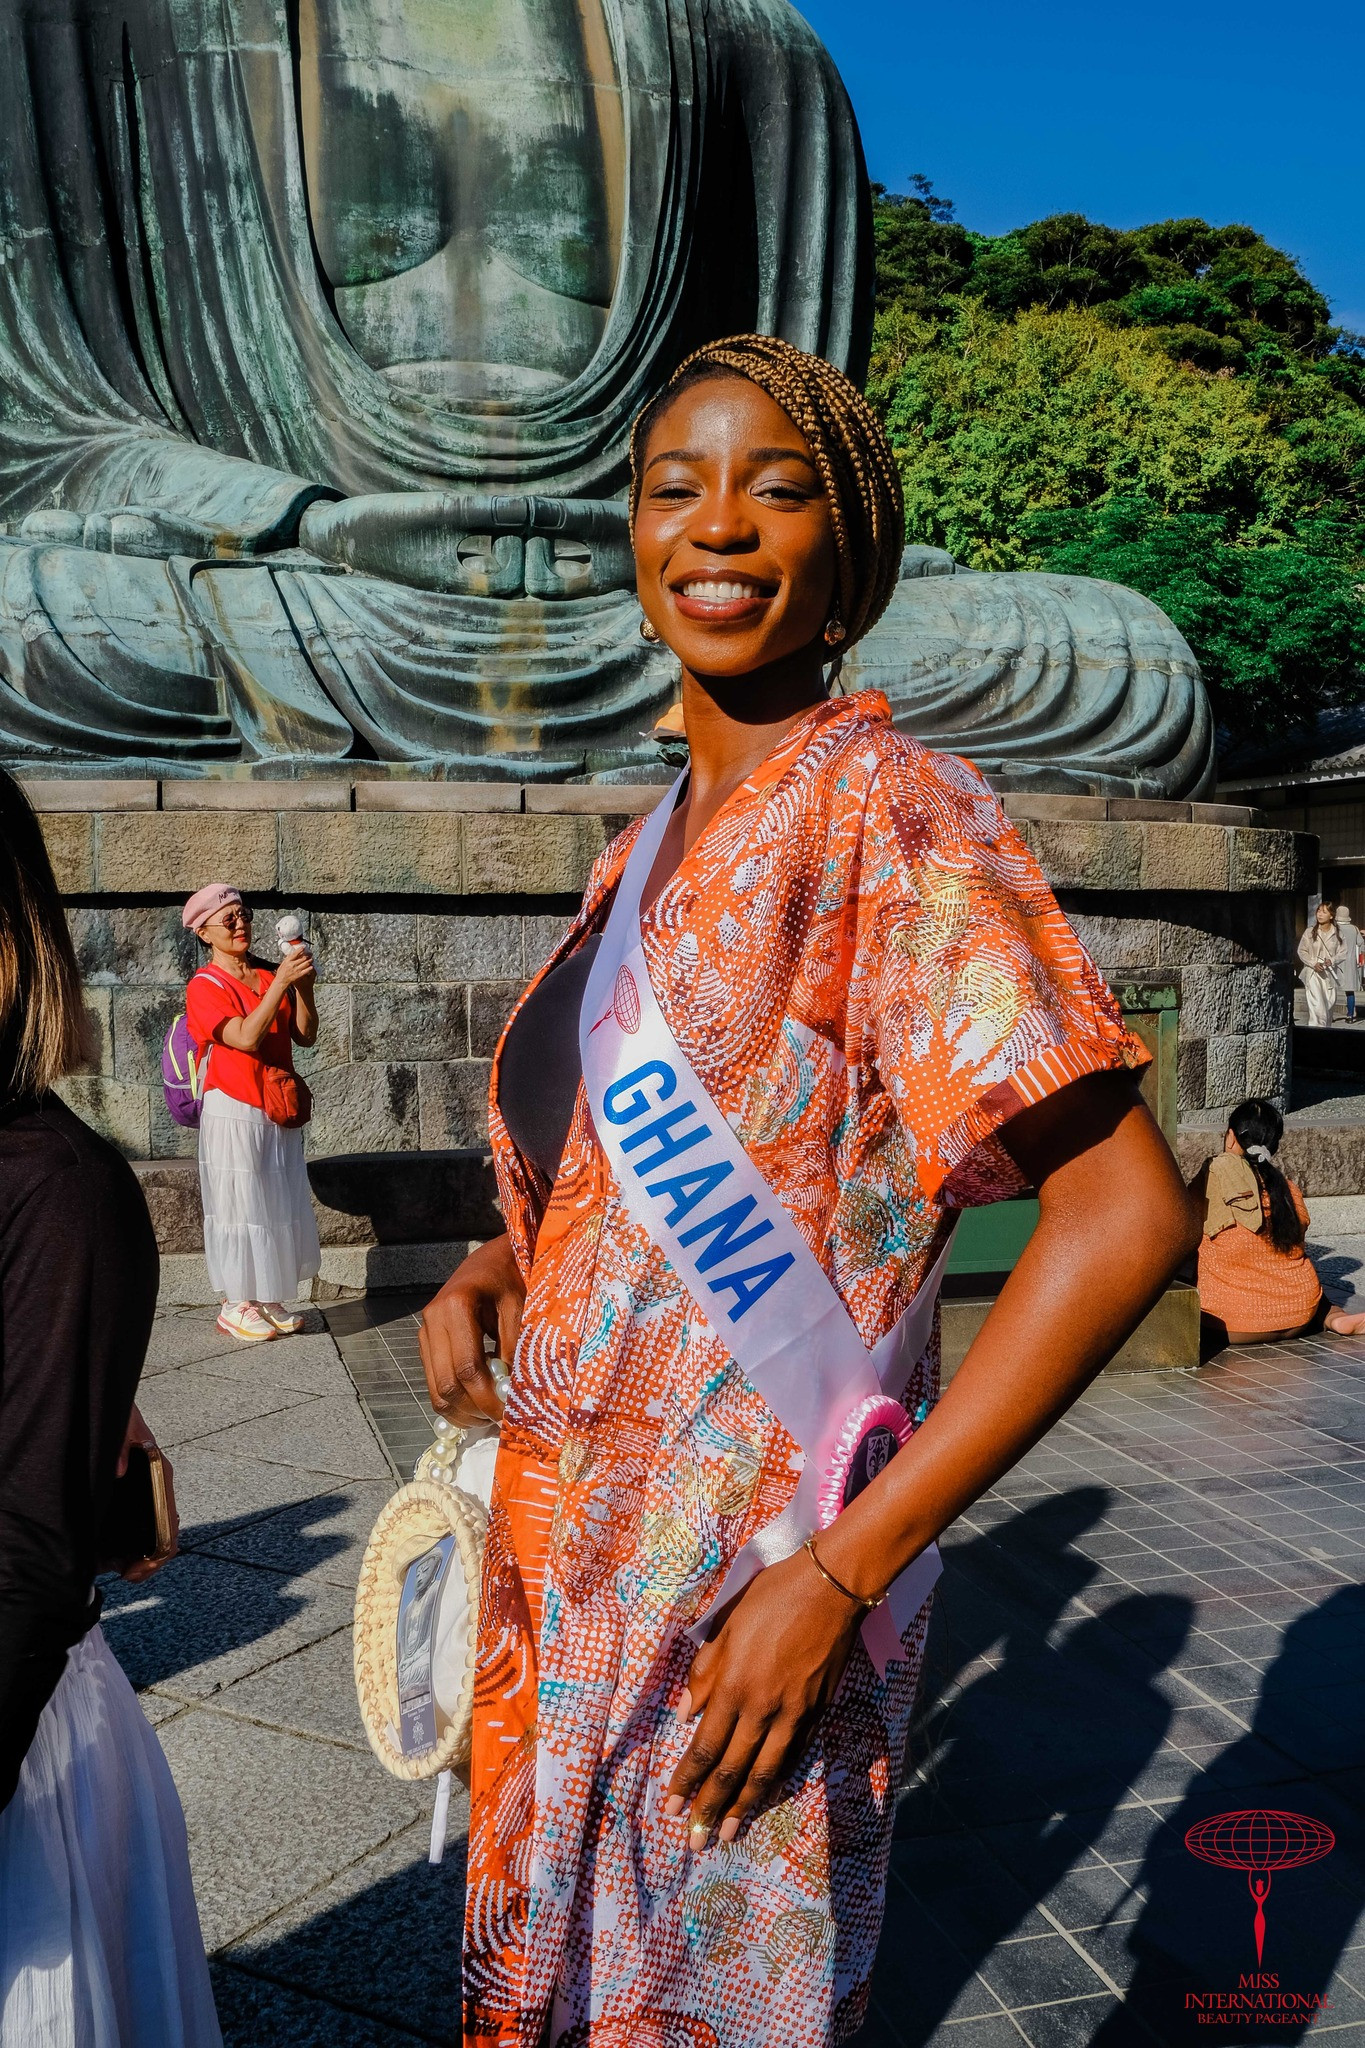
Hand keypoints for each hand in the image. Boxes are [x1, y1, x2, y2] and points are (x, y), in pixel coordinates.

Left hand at [117, 1404, 179, 1584]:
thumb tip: (120, 1470)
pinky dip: (115, 1552)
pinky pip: (125, 1533)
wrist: (99, 1403)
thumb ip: (123, 1440)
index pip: (171, 1521)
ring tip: (108, 1569)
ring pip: (144, 1539)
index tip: (138, 1567)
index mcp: (158, 1474)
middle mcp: (153, 1490)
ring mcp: (138, 1498)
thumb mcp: (120, 1422)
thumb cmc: (115, 1411)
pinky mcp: (121, 1501)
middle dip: (147, 1563)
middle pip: (162, 1537)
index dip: (159, 1552)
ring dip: (131, 1559)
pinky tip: (99, 1558)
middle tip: (126, 1575)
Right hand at [272, 945, 315, 991]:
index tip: (304, 947)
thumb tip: (293, 952)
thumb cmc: (282, 972)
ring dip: (310, 960)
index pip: (295, 953)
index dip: (301, 949)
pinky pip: (307, 970)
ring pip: (306, 963)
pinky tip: (312, 966)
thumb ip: (288, 958)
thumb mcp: (283, 963)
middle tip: (310, 953)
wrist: (281, 981)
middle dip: (308, 955)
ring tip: (312, 959)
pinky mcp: (299, 975)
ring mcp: (296, 970)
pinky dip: (310, 968)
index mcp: (288, 961)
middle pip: (303, 958)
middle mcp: (292, 964)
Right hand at [419, 1233, 525, 1423]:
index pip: (468, 1369)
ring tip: (491, 1416)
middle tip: (502, 1421)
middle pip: (447, 1385)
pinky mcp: (427, 1343)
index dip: (489, 1399)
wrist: (492, 1259)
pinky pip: (435, 1382)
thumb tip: (514, 1397)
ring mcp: (426, 1332)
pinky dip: (455, 1401)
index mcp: (456, 1306)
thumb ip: (516, 1350)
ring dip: (463, 1412)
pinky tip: (478, 1404)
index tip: (510, 1416)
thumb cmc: (512, 1278)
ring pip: (436, 1390)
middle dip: (475, 1410)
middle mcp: (433, 1320)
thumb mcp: (521, 1309)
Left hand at [664, 1546, 863, 1849]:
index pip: (703, 1746)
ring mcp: (793, 1714)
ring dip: (745, 1806)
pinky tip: (768, 1795)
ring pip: (765, 1772)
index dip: (686, 1781)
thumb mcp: (726, 1625)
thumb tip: (684, 1714)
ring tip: (731, 1834)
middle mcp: (761, 1708)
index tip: (671, 1808)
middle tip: (697, 1842)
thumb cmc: (771, 1597)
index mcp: (733, 1686)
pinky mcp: (817, 1712)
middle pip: (731, 1769)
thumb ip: (704, 1673)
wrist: (829, 1588)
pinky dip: (779, 1781)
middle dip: (711, 1808)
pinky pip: (794, 1756)